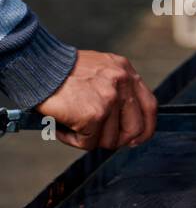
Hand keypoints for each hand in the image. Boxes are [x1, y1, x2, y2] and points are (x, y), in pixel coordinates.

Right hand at [35, 50, 157, 149]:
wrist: (34, 65)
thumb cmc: (59, 71)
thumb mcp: (98, 70)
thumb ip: (116, 90)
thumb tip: (126, 124)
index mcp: (125, 71)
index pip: (150, 107)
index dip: (145, 128)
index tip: (136, 139)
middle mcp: (122, 82)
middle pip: (135, 128)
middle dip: (118, 140)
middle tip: (98, 138)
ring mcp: (110, 98)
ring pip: (110, 139)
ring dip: (88, 138)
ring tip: (70, 124)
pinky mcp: (94, 114)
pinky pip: (89, 142)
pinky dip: (72, 139)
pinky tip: (61, 126)